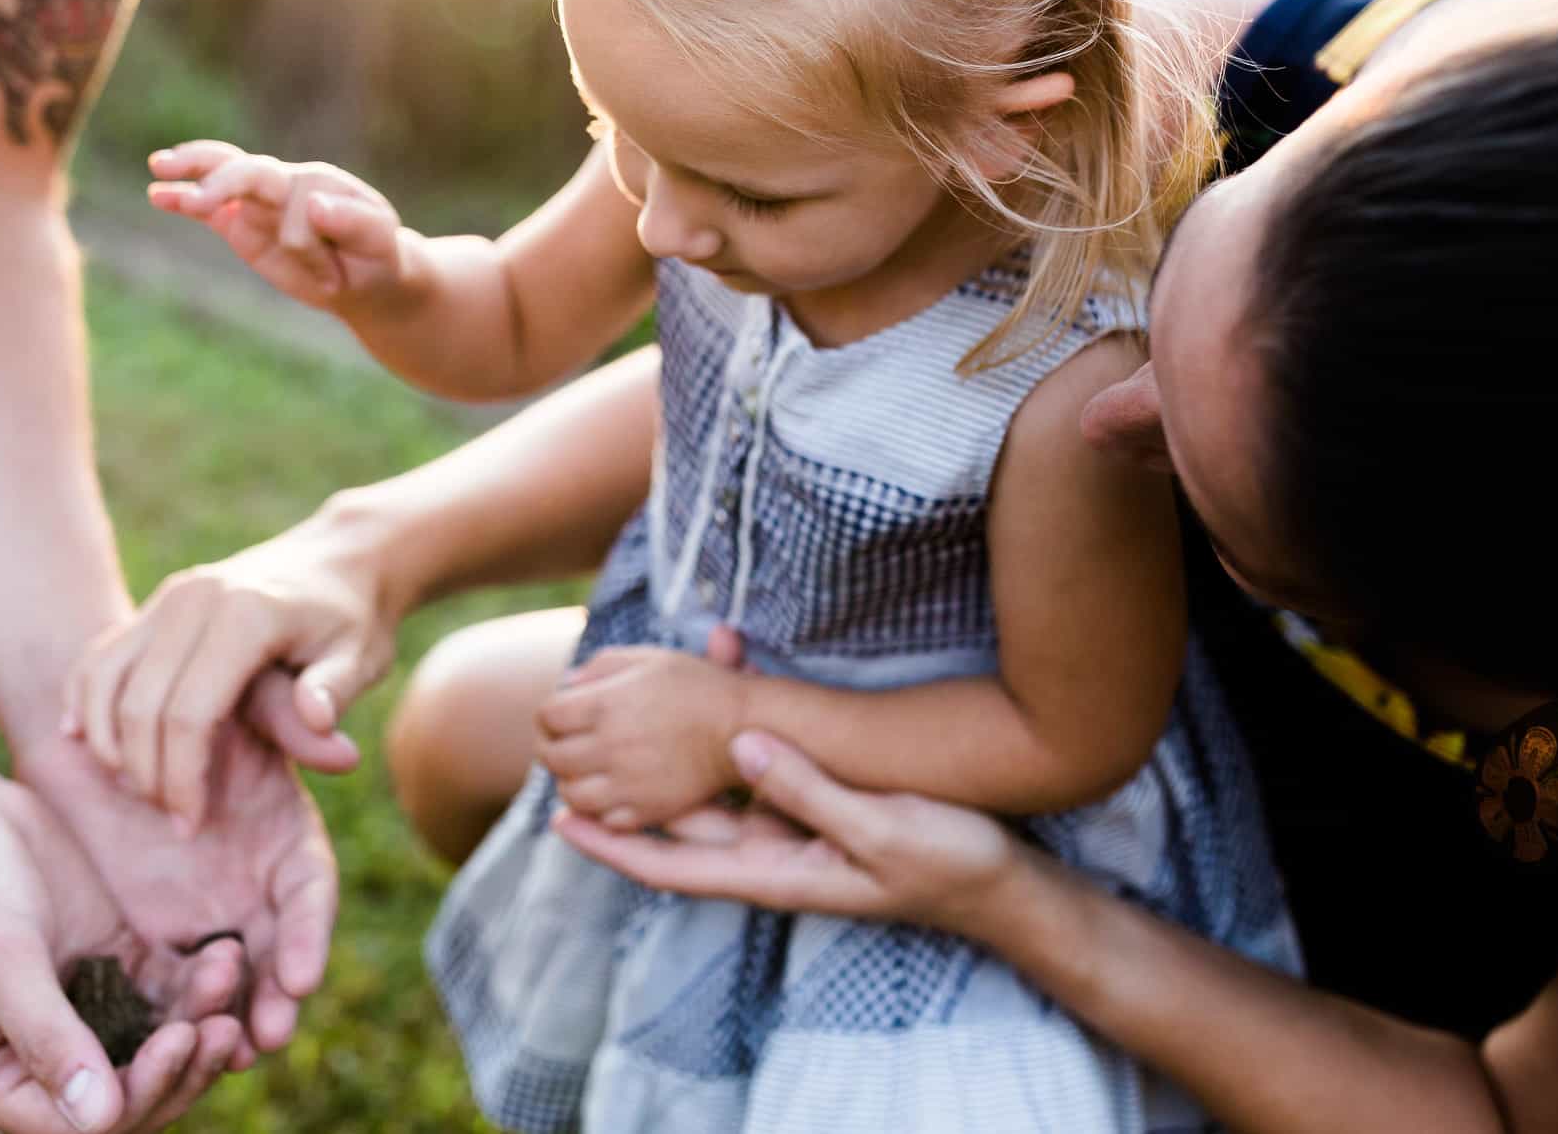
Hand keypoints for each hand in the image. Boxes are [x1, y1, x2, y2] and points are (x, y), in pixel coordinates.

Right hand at [0, 775, 246, 1133]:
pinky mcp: (113, 970)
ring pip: (155, 1048)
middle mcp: (42, 1061)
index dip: (139, 1094)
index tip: (180, 1038)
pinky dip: (197, 986)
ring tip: (229, 977)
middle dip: (181, 1068)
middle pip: (129, 1096)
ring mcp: (83, 1015)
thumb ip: (47, 1038)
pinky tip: (225, 956)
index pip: (79, 1124)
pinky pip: (166, 996)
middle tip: (226, 1026)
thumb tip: (99, 1119)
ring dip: (199, 1024)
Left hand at [22, 717, 339, 1058]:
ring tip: (228, 1052)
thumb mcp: (238, 699)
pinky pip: (168, 987)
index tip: (303, 973)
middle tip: (268, 1034)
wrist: (98, 720)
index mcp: (284, 837)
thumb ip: (285, 721)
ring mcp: (205, 916)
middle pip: (275, 954)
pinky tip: (172, 1043)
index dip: (309, 934)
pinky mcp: (153, 939)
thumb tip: (342, 753)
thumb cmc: (181, 698)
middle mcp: (252, 887)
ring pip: (227, 981)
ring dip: (230, 1017)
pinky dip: (176, 1016)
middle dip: (276, 998)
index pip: (309, 893)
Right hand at [63, 522, 393, 829]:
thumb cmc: (352, 620)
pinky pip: (101, 655)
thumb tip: (317, 721)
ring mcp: (169, 597)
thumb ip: (335, 691)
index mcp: (245, 615)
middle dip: (146, 774)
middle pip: (139, 704)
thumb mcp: (361, 656)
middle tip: (173, 818)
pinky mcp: (156, 604)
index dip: (181, 779)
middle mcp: (195, 599)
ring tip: (137, 790)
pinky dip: (86, 700)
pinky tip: (85, 740)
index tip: (191, 824)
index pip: (188, 714)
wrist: (338, 559)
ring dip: (108, 743)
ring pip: (105, 680)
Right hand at [147, 141, 406, 311]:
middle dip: (224, 185)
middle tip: (203, 202)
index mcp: (320, 181)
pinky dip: (184, 199)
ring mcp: (261, 202)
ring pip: (223, 174)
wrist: (367, 277)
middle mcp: (286, 184)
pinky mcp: (242, 226)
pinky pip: (208, 208)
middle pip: (248, 171)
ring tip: (161, 168)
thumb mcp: (378, 240)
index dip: (310, 245)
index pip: (299, 203)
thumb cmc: (377, 253)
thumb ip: (352, 221)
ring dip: (194, 171)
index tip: (332, 282)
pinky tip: (158, 194)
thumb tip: (314, 203)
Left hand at [535, 644, 746, 829]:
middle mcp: (611, 745)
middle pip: (551, 757)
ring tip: (583, 771)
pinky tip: (609, 793)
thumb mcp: (647, 659)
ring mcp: (628, 783)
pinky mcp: (648, 810)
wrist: (744, 726)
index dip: (548, 715)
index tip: (560, 715)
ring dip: (569, 782)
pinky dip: (599, 810)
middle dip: (551, 747)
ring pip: (571, 794)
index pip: (546, 716)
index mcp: (605, 704)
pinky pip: (605, 820)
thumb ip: (600, 667)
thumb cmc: (696, 685)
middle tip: (564, 744)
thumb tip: (567, 685)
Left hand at [551, 729, 1022, 936]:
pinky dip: (742, 724)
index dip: (614, 845)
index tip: (559, 820)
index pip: (673, 863)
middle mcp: (771, 852)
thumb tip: (742, 748)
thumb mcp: (877, 829)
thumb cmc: (944, 865)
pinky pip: (762, 765)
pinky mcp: (818, 804)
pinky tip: (729, 676)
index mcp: (773, 873)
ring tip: (638, 690)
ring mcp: (793, 828)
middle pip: (681, 818)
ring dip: (681, 740)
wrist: (999, 881)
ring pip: (719, 781)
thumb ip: (810, 790)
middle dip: (630, 781)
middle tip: (574, 741)